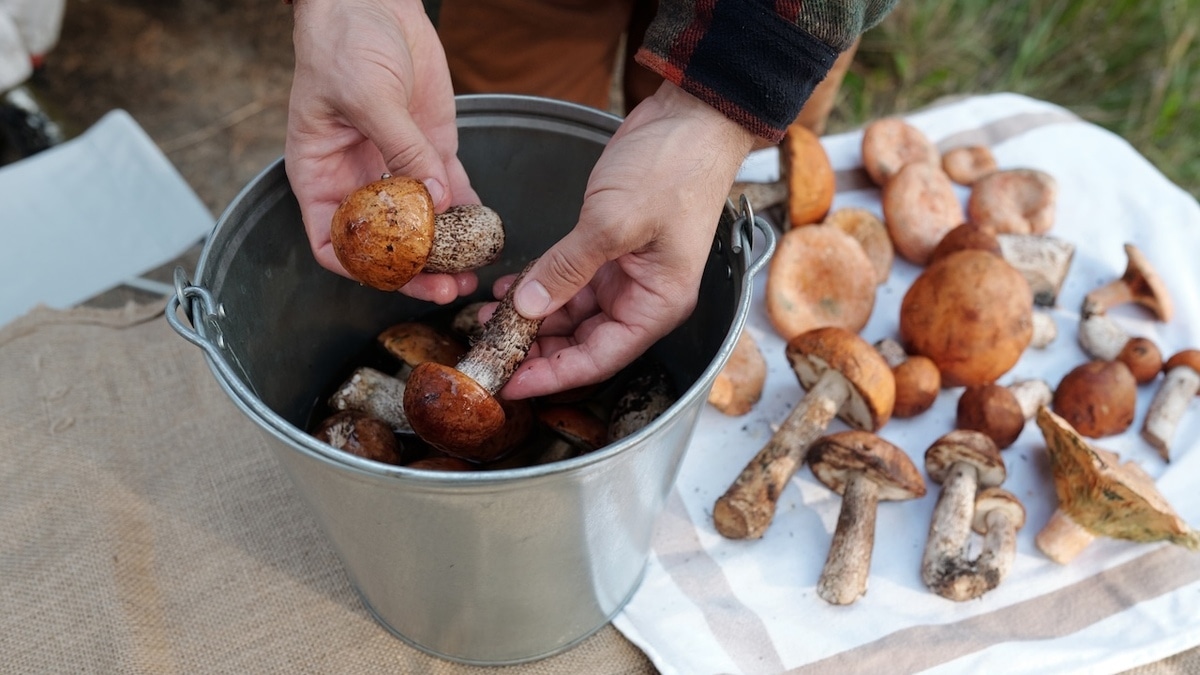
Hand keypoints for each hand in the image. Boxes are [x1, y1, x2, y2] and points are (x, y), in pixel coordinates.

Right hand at [284, 0, 477, 303]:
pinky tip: (485, 232)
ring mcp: (396, 168)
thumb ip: (400, 148)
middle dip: (415, 270)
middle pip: (384, 243)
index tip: (392, 279)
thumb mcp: (366, 95)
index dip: (358, 267)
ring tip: (472, 273)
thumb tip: (433, 199)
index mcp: (321, 175)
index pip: (331, 241)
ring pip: (422, 225)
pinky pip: (451, 192)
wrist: (374, 0)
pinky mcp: (430, 151)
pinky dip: (468, 214)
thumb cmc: (343, 42)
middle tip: (446, 287)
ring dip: (446, 252)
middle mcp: (358, 180)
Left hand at [499, 82, 756, 399]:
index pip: (598, 359)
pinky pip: (570, 282)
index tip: (509, 386)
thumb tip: (526, 308)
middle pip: (583, 343)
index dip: (551, 377)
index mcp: (657, 304)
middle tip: (487, 353)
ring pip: (572, 314)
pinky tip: (508, 287)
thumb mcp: (614, 221)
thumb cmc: (673, 168)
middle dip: (535, 349)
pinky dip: (540, 286)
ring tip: (486, 317)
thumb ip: (567, 268)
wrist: (692, 117)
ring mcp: (627, 274)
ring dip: (532, 316)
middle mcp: (644, 297)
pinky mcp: (611, 249)